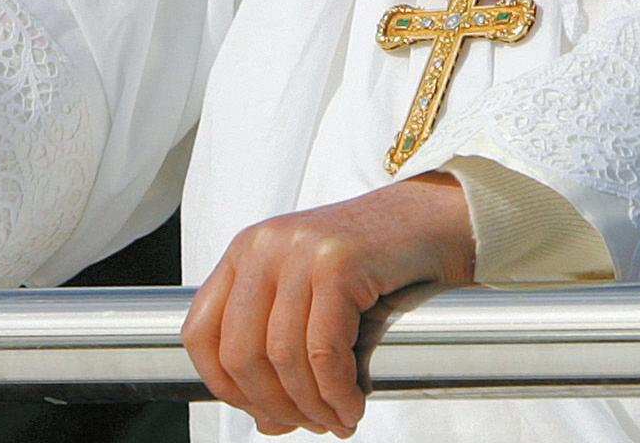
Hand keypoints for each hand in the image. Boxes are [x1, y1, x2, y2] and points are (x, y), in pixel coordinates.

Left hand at [185, 174, 473, 436]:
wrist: (438, 218)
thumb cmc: (378, 262)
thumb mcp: (313, 297)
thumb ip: (281, 350)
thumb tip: (267, 422)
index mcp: (246, 251)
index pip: (201, 333)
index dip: (225, 387)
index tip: (264, 412)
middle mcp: (263, 245)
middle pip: (240, 353)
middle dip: (274, 405)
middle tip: (310, 425)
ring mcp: (299, 249)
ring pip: (283, 357)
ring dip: (312, 405)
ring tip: (339, 420)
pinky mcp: (338, 262)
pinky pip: (324, 350)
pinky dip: (337, 391)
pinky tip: (355, 403)